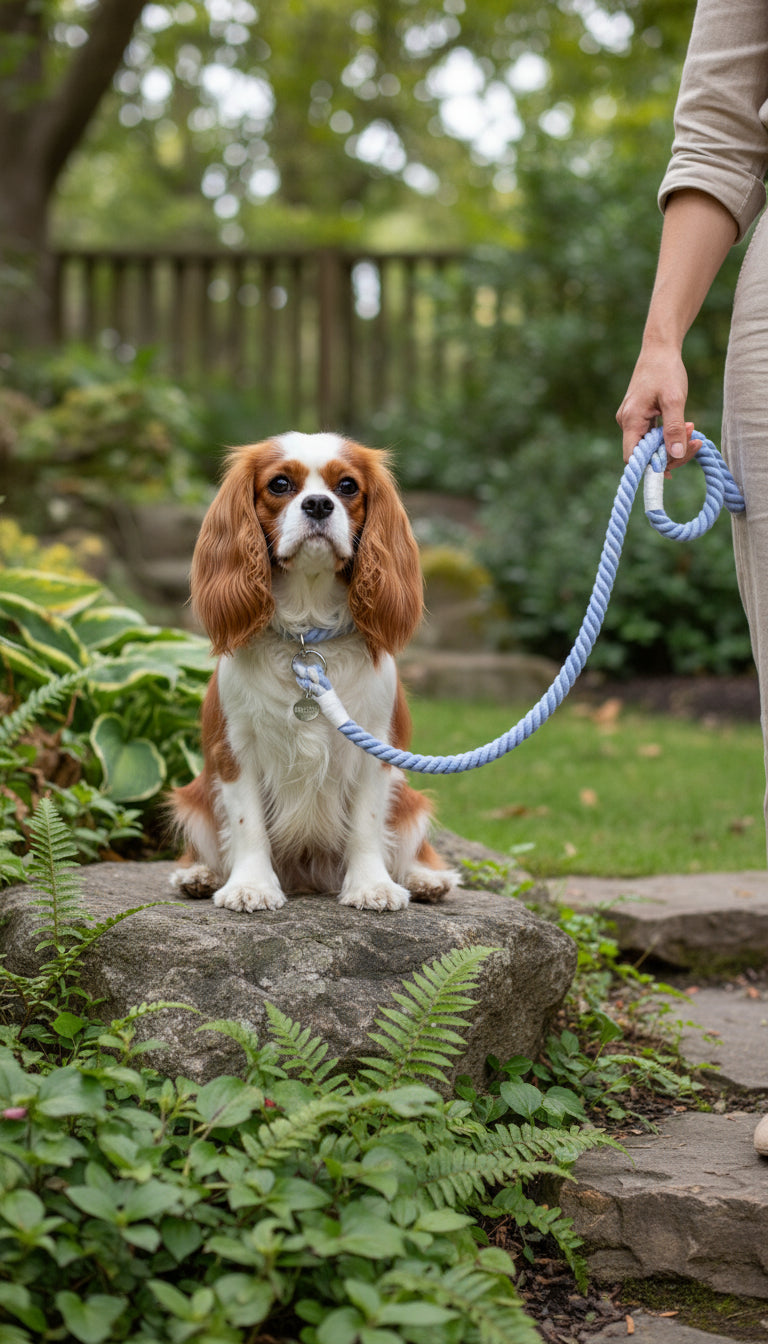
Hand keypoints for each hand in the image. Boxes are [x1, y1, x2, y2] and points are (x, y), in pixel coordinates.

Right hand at [616, 343, 700, 473]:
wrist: (659, 349)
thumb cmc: (666, 370)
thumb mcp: (674, 399)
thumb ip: (674, 429)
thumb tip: (676, 455)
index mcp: (630, 420)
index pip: (634, 458)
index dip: (654, 465)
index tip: (678, 456)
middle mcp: (627, 423)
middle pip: (645, 454)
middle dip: (671, 452)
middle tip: (694, 438)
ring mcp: (632, 420)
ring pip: (650, 446)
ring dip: (672, 443)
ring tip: (691, 428)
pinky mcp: (639, 417)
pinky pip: (651, 435)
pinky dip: (668, 435)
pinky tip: (683, 427)